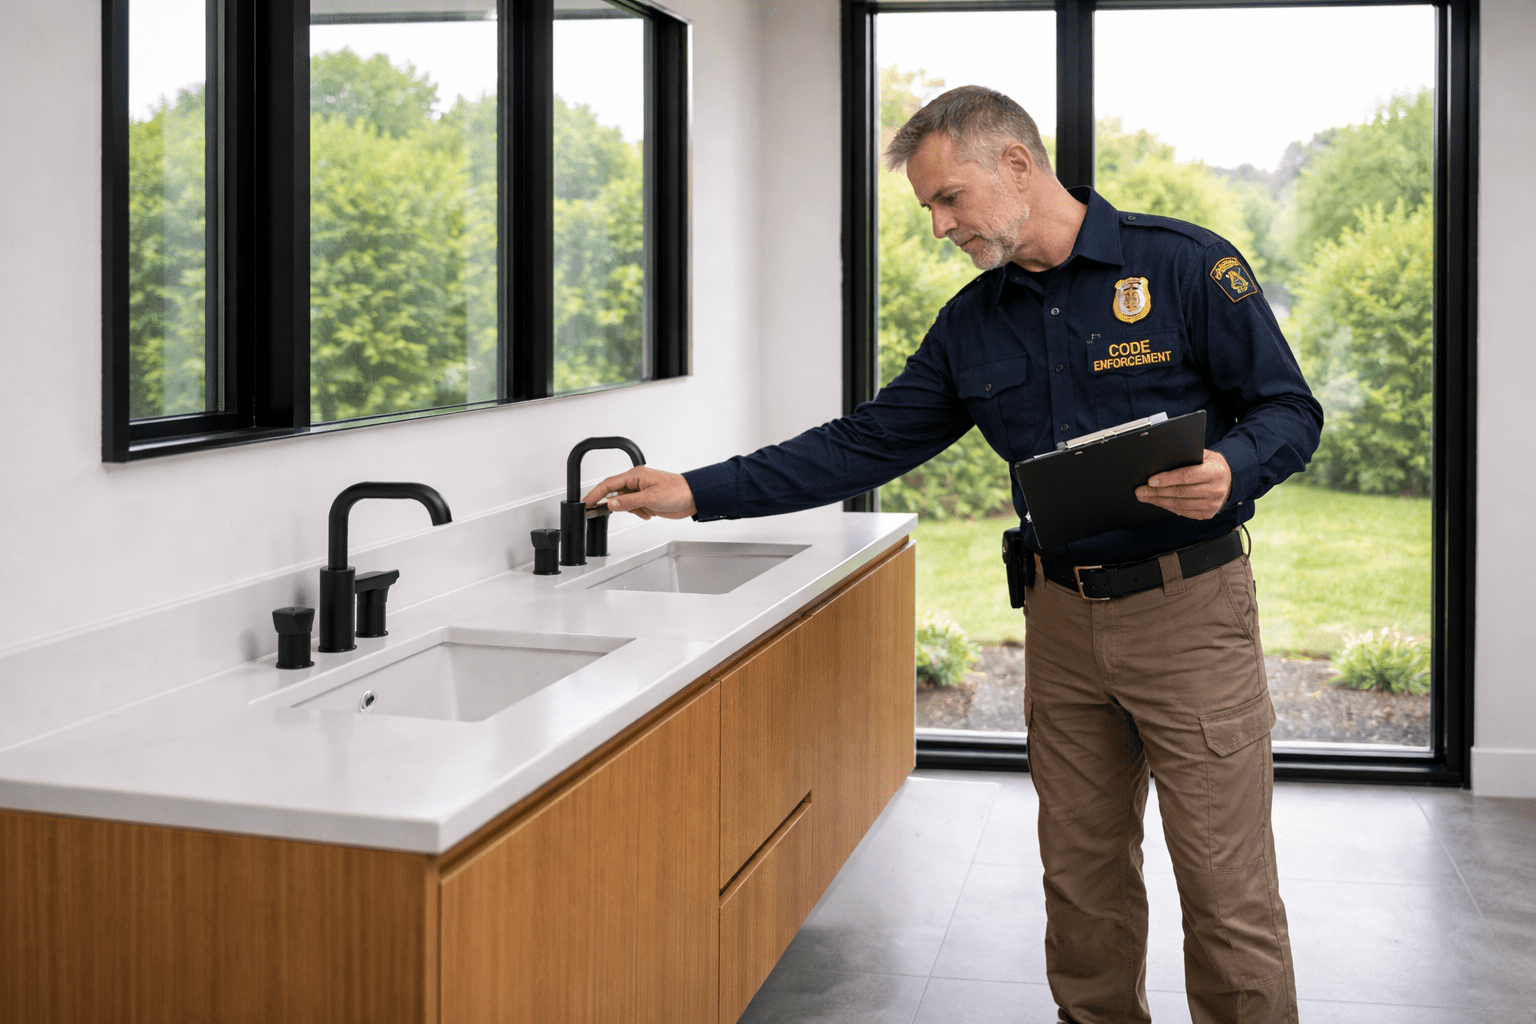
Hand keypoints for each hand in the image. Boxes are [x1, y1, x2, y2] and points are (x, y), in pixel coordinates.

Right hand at [582, 466, 697, 520]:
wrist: (694, 498)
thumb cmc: (677, 491)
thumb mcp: (650, 498)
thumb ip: (628, 502)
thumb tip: (611, 503)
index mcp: (635, 475)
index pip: (609, 484)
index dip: (596, 493)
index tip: (586, 502)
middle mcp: (637, 482)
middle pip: (615, 493)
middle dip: (612, 504)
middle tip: (600, 512)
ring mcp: (641, 491)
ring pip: (624, 502)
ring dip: (630, 510)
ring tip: (643, 511)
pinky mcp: (647, 500)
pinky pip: (634, 508)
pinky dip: (638, 513)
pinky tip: (649, 514)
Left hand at [1135, 449, 1231, 520]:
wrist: (1229, 480)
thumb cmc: (1212, 465)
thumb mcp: (1204, 455)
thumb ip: (1187, 457)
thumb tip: (1162, 460)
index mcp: (1215, 472)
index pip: (1187, 476)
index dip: (1167, 479)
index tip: (1150, 480)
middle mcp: (1216, 489)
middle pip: (1181, 492)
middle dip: (1157, 492)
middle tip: (1140, 490)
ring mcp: (1212, 504)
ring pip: (1180, 504)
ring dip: (1159, 501)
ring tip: (1145, 497)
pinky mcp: (1207, 514)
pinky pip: (1183, 512)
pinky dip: (1168, 507)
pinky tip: (1158, 502)